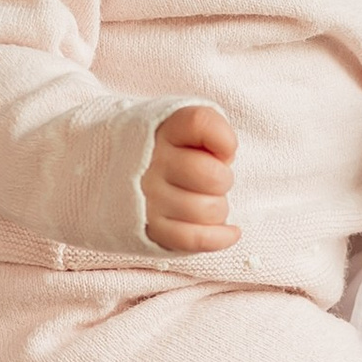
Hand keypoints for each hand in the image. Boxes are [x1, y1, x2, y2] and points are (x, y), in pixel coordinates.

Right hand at [144, 102, 238, 252]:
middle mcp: (152, 162)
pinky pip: (194, 238)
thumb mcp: (193, 131)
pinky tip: (229, 232)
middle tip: (212, 181)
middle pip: (213, 176)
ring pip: (208, 210)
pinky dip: (218, 237)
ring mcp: (149, 197)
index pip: (200, 123)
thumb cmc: (179, 153)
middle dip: (223, 181)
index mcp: (164, 130)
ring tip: (206, 201)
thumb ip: (213, 131)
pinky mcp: (152, 228)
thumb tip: (225, 155)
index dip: (223, 139)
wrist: (133, 177)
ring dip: (218, 209)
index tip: (221, 149)